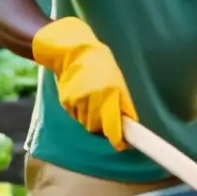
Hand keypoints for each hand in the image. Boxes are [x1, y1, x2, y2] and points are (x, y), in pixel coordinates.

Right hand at [32, 17, 137, 150]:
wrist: (73, 50)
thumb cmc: (101, 64)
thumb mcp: (118, 79)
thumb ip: (123, 102)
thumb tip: (130, 122)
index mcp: (109, 92)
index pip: (113, 125)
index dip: (117, 138)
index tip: (120, 144)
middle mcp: (93, 99)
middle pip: (96, 128)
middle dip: (102, 126)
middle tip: (106, 114)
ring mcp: (77, 100)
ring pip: (85, 123)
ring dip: (91, 117)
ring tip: (93, 99)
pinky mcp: (66, 101)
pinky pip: (75, 115)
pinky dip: (80, 111)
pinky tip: (82, 96)